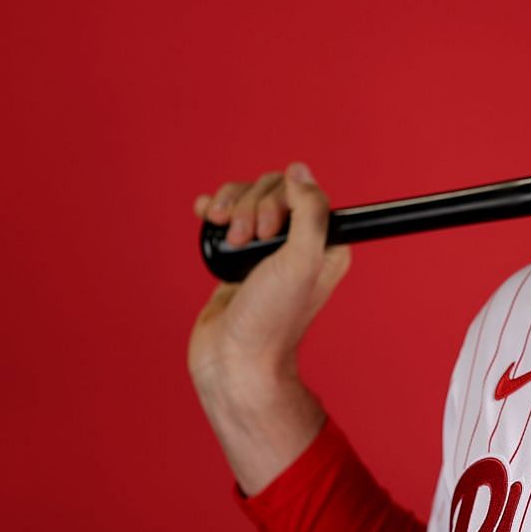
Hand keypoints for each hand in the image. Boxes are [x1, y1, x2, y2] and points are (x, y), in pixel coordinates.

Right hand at [187, 161, 352, 394]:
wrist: (233, 360)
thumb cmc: (272, 318)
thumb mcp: (302, 260)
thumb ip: (309, 212)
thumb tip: (300, 171)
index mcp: (325, 244)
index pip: (303, 191)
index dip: (279, 200)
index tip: (268, 230)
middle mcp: (298, 244)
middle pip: (271, 191)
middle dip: (250, 207)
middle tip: (245, 242)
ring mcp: (266, 250)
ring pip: (246, 200)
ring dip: (230, 209)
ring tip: (227, 238)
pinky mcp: (237, 258)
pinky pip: (226, 217)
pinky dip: (214, 209)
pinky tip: (205, 214)